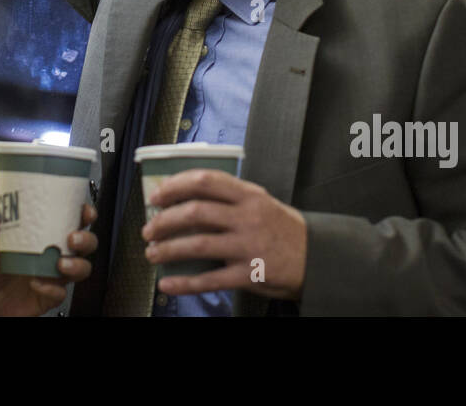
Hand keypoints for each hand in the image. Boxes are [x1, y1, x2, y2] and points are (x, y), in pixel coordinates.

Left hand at [0, 202, 97, 316]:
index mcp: (47, 236)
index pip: (74, 221)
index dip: (84, 215)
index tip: (83, 211)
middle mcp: (57, 255)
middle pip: (86, 244)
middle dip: (85, 239)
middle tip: (72, 238)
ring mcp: (57, 276)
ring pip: (82, 269)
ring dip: (76, 265)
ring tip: (60, 264)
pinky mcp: (52, 296)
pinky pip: (60, 292)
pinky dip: (51, 288)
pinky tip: (37, 283)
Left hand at [141, 169, 305, 300]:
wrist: (316, 258)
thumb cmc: (282, 229)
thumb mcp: (260, 203)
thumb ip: (229, 200)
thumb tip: (185, 203)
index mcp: (249, 195)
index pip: (206, 180)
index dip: (175, 186)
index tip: (156, 195)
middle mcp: (247, 217)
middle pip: (196, 212)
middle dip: (164, 221)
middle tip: (149, 229)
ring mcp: (248, 246)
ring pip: (198, 244)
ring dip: (168, 250)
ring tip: (152, 253)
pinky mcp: (249, 274)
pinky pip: (210, 279)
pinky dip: (184, 283)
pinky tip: (167, 284)